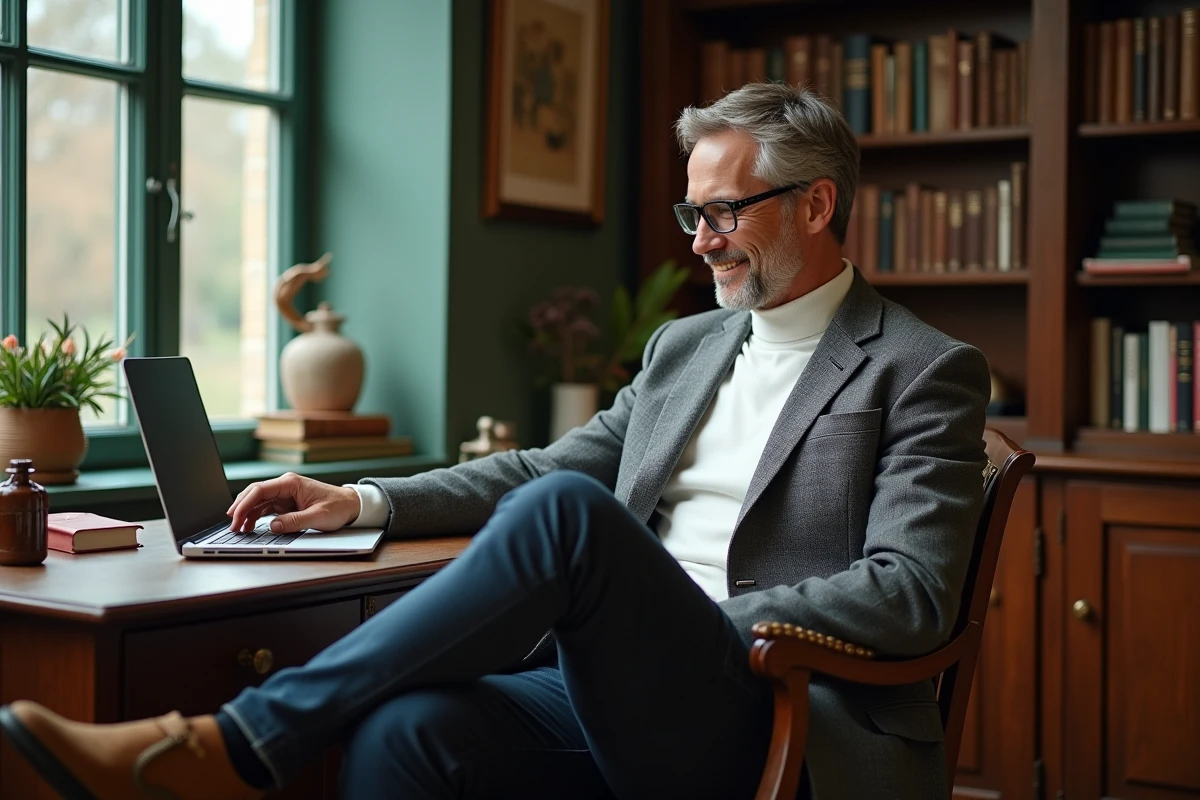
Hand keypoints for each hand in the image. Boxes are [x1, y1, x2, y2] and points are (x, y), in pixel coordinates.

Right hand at [227, 473, 360, 532]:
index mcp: (291, 483)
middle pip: (255, 494)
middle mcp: (286, 486)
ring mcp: (285, 494)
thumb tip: (272, 526)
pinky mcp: (287, 503)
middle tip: (232, 525)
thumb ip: (294, 522)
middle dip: (240, 508)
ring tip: (239, 528)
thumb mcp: (317, 517)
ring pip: (258, 501)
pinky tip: (250, 525)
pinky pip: (266, 508)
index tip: (235, 517)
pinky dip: (256, 516)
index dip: (244, 504)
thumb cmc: (338, 507)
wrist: (351, 505)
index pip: (260, 490)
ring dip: (247, 513)